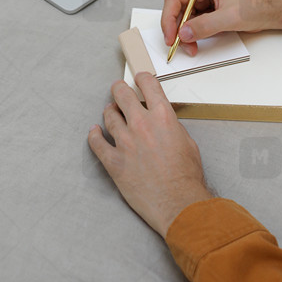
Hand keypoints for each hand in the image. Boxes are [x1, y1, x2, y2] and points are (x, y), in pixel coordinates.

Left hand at [88, 72, 214, 237]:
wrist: (178, 203)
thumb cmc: (186, 177)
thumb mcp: (187, 142)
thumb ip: (171, 127)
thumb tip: (162, 123)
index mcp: (163, 116)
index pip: (148, 85)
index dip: (142, 78)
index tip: (139, 79)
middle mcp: (141, 124)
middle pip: (122, 95)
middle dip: (119, 90)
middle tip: (117, 90)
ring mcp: (125, 142)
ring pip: (109, 116)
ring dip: (110, 112)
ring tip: (110, 111)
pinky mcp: (114, 161)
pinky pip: (97, 143)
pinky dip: (94, 135)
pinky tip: (94, 132)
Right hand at [161, 0, 281, 55]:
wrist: (268, 11)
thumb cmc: (255, 5)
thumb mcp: (229, 17)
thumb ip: (205, 26)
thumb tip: (184, 33)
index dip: (169, 19)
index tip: (171, 37)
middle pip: (176, 8)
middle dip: (177, 29)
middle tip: (178, 45)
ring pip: (182, 17)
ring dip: (184, 34)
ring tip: (191, 46)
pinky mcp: (204, 8)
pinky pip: (191, 22)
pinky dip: (191, 34)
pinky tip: (195, 42)